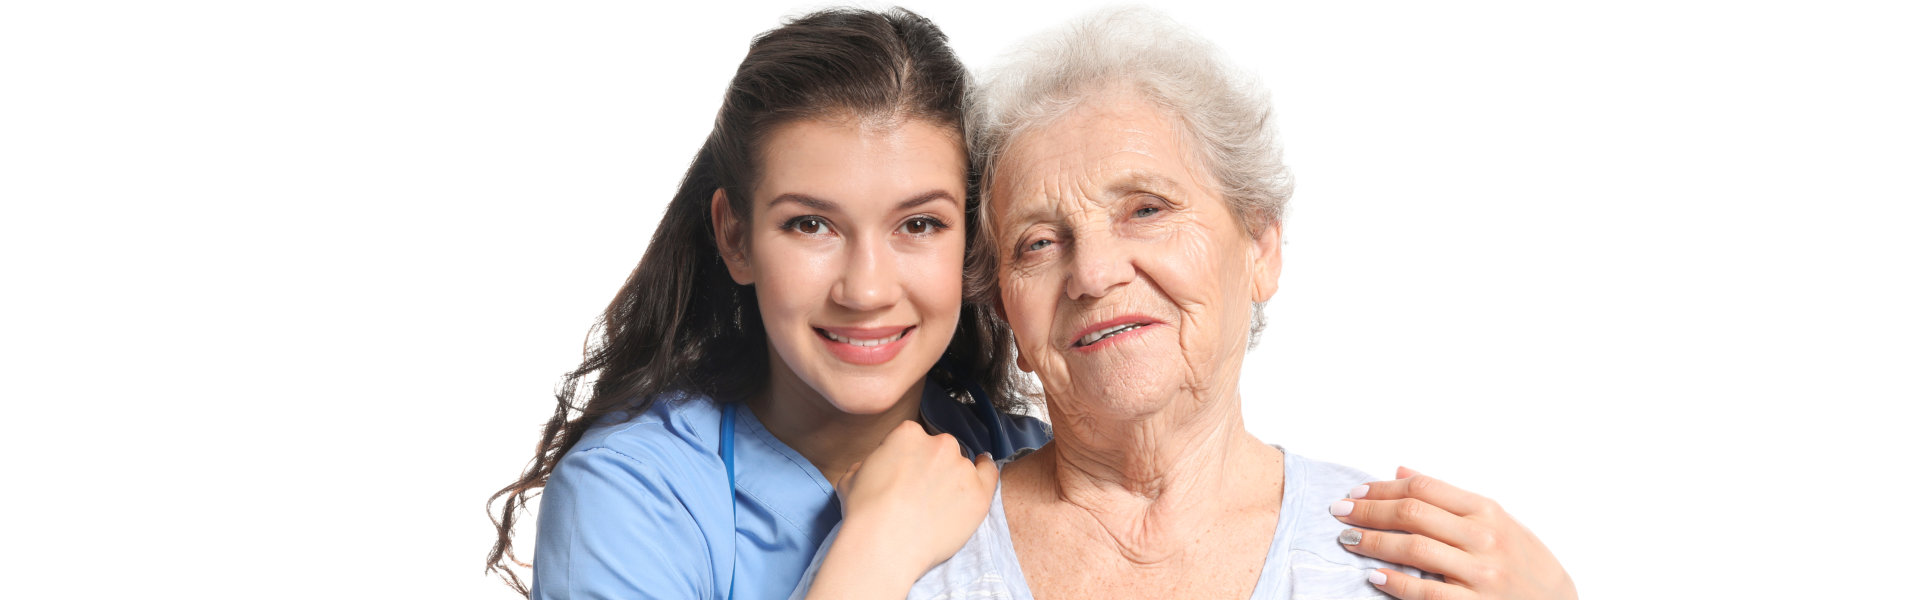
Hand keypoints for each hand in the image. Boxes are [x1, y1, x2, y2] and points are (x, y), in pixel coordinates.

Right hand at [831, 420, 1000, 574]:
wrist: (884, 545)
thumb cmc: (865, 514)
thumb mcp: (851, 477)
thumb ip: (868, 463)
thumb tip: (873, 466)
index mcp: (908, 433)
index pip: (913, 439)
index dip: (908, 459)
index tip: (905, 477)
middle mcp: (939, 444)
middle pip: (940, 450)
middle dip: (932, 467)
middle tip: (921, 493)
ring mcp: (962, 467)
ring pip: (961, 465)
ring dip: (953, 478)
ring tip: (939, 505)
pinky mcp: (979, 493)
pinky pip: (989, 472)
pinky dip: (985, 470)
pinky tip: (980, 472)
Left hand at [1331, 467, 1574, 599]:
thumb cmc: (1525, 562)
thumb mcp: (1496, 520)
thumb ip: (1448, 497)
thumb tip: (1401, 470)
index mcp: (1487, 511)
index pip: (1423, 488)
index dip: (1382, 488)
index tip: (1356, 492)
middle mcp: (1484, 538)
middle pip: (1413, 513)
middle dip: (1369, 511)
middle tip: (1339, 511)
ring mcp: (1480, 573)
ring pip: (1414, 548)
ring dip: (1373, 542)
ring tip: (1348, 539)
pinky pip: (1425, 593)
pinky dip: (1395, 582)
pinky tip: (1374, 576)